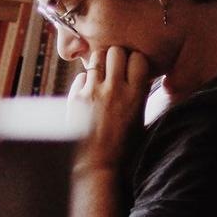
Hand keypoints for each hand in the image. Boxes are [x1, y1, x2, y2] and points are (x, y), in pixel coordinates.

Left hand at [67, 46, 152, 172]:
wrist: (96, 165)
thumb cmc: (122, 147)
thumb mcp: (140, 121)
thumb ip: (140, 96)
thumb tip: (141, 78)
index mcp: (135, 96)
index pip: (138, 58)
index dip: (135, 61)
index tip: (133, 69)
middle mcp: (115, 90)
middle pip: (116, 51)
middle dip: (117, 56)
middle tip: (116, 68)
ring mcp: (93, 92)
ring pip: (97, 58)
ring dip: (100, 64)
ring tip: (102, 76)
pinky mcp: (75, 97)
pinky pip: (82, 76)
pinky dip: (86, 80)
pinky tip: (89, 92)